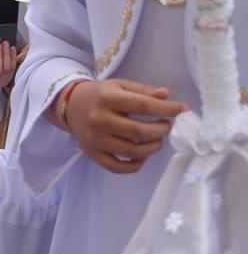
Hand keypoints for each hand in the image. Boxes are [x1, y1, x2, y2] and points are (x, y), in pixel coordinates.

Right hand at [64, 79, 187, 173]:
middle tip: (167, 125)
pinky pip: (117, 167)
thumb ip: (143, 91)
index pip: (144, 105)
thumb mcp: (120, 86)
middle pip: (139, 132)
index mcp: (107, 98)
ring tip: (157, 139)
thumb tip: (167, 95)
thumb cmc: (100, 95)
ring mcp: (95, 139)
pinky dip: (135, 165)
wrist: (70, 105)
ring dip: (153, 147)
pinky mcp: (92, 154)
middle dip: (162, 130)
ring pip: (132, 151)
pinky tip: (142, 156)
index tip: (182, 109)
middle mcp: (99, 120)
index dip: (167, 109)